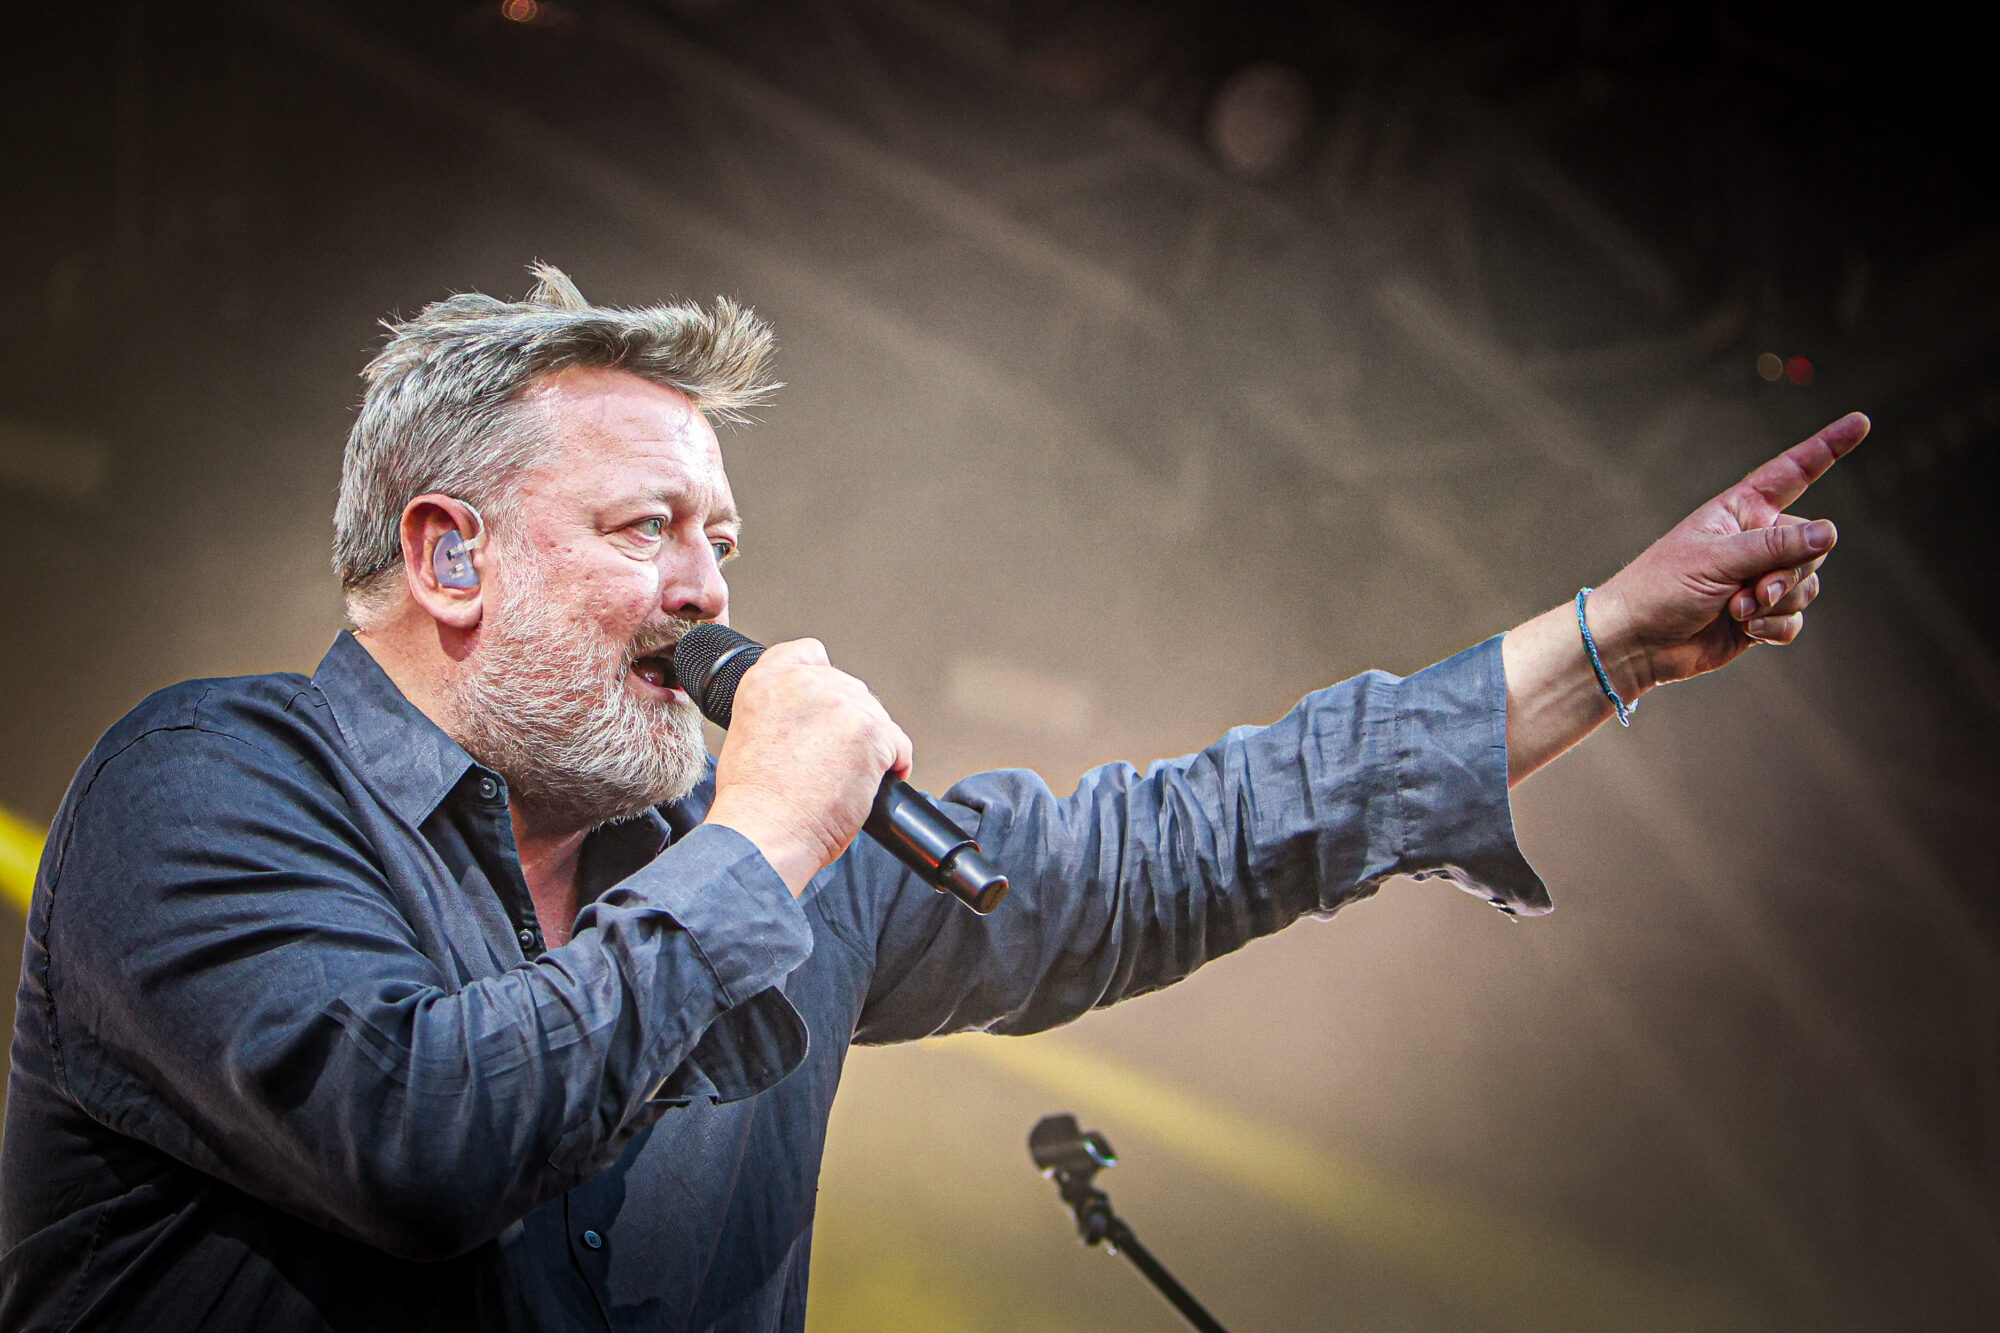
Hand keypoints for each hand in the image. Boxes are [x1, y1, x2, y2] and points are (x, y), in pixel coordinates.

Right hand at [703, 639, 912, 895]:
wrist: (765, 832)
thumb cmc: (753, 800)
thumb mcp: (747, 732)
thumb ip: (779, 709)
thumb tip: (808, 717)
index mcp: (767, 679)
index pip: (809, 653)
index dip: (823, 680)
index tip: (826, 706)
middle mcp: (806, 682)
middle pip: (849, 689)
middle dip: (848, 723)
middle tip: (833, 760)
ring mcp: (842, 705)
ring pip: (874, 717)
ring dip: (870, 745)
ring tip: (847, 778)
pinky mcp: (873, 733)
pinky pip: (898, 744)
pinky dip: (893, 764)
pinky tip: (875, 782)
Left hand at [1585, 411, 1868, 694]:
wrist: (1637, 641)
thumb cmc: (1661, 587)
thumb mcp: (1717, 559)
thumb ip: (1775, 545)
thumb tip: (1830, 532)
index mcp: (1741, 510)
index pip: (1792, 473)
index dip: (1827, 448)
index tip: (1860, 422)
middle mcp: (1756, 540)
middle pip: (1812, 545)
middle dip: (1788, 571)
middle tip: (1753, 589)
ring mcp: (1761, 578)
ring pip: (1808, 585)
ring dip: (1778, 602)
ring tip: (1738, 608)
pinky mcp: (1762, 615)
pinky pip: (1795, 619)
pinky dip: (1775, 626)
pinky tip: (1746, 629)